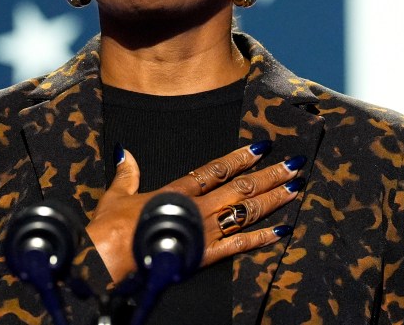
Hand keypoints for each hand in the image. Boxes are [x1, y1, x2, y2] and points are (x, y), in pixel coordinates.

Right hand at [85, 141, 303, 282]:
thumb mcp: (116, 195)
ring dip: (273, 199)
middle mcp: (198, 207)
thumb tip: (125, 152)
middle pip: (241, 187)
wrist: (107, 257)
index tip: (262, 147)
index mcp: (178, 190)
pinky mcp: (205, 255)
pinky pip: (239, 245)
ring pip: (246, 211)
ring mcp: (204, 230)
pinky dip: (261, 239)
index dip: (240, 157)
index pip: (216, 169)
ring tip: (295, 188)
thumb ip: (127, 173)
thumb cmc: (110, 227)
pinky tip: (281, 231)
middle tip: (295, 164)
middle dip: (270, 175)